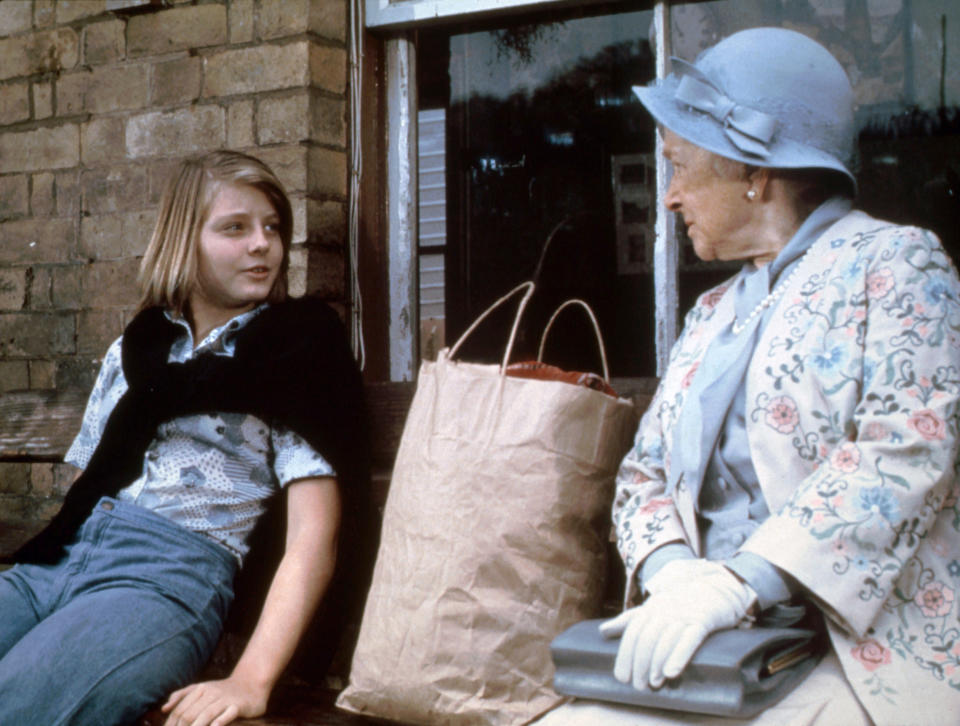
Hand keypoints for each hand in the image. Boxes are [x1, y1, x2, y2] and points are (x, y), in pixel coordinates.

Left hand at [161, 677, 268, 725]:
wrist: (252, 682)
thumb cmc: (223, 690)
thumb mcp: (203, 688)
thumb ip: (182, 695)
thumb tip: (164, 708)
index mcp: (199, 689)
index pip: (179, 711)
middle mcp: (210, 693)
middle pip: (189, 715)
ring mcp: (225, 699)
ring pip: (205, 716)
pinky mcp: (238, 706)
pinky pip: (226, 716)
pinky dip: (218, 724)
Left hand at [600, 561, 755, 688]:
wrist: (712, 589)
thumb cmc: (677, 604)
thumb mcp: (652, 609)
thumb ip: (628, 621)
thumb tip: (603, 631)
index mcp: (650, 609)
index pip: (632, 633)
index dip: (625, 656)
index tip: (622, 677)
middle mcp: (664, 611)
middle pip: (647, 638)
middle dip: (640, 664)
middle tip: (639, 686)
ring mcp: (683, 615)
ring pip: (666, 640)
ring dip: (656, 663)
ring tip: (653, 683)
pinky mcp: (703, 621)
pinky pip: (690, 638)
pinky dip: (679, 656)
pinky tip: (671, 672)